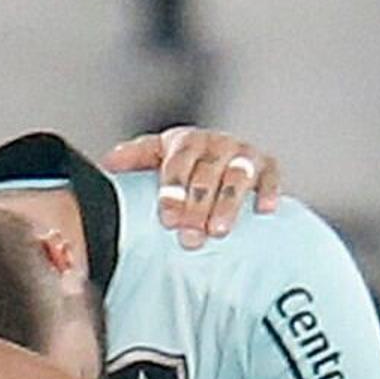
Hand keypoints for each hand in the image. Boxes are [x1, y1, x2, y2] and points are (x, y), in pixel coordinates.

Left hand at [103, 126, 282, 247]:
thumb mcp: (156, 157)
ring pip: (238, 176)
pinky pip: (271, 176)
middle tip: (190, 237)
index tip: (167, 218)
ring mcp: (243, 153)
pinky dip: (269, 191)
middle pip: (207, 174)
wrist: (221, 156)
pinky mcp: (267, 164)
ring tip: (219, 230)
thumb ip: (134, 159)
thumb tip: (108, 164)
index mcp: (186, 141)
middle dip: (197, 206)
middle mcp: (216, 143)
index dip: (173, 191)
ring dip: (228, 204)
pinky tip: (264, 210)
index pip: (177, 163)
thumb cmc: (183, 163)